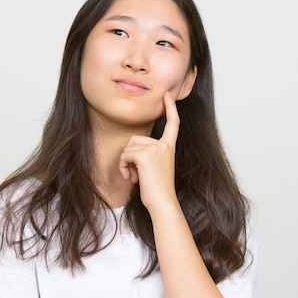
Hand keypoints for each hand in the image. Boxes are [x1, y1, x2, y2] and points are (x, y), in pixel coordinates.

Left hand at [119, 93, 179, 210]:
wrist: (163, 202)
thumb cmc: (157, 189)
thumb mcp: (155, 168)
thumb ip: (147, 155)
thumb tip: (129, 152)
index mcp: (169, 147)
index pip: (172, 124)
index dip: (170, 109)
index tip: (167, 96)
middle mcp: (164, 145)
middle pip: (135, 138)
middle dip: (130, 155)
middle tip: (136, 173)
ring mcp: (155, 148)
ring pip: (128, 147)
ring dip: (126, 163)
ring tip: (135, 177)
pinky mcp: (145, 155)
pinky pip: (125, 155)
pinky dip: (124, 167)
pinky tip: (132, 178)